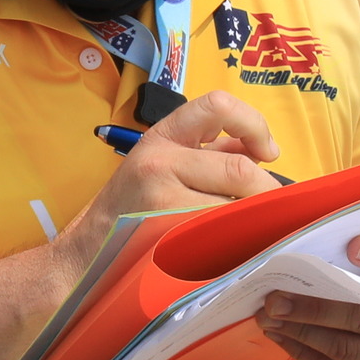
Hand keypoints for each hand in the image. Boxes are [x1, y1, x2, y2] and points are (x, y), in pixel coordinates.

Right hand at [49, 90, 279, 275]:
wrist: (86, 254)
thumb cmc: (131, 210)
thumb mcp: (163, 165)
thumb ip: (210, 152)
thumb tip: (260, 149)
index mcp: (162, 136)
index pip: (216, 106)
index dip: (253, 123)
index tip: (268, 152)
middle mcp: (159, 160)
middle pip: (238, 169)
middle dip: (266, 192)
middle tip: (274, 209)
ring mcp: (160, 200)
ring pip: (233, 206)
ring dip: (251, 221)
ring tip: (249, 231)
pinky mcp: (164, 236)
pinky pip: (219, 237)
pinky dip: (235, 242)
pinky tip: (231, 249)